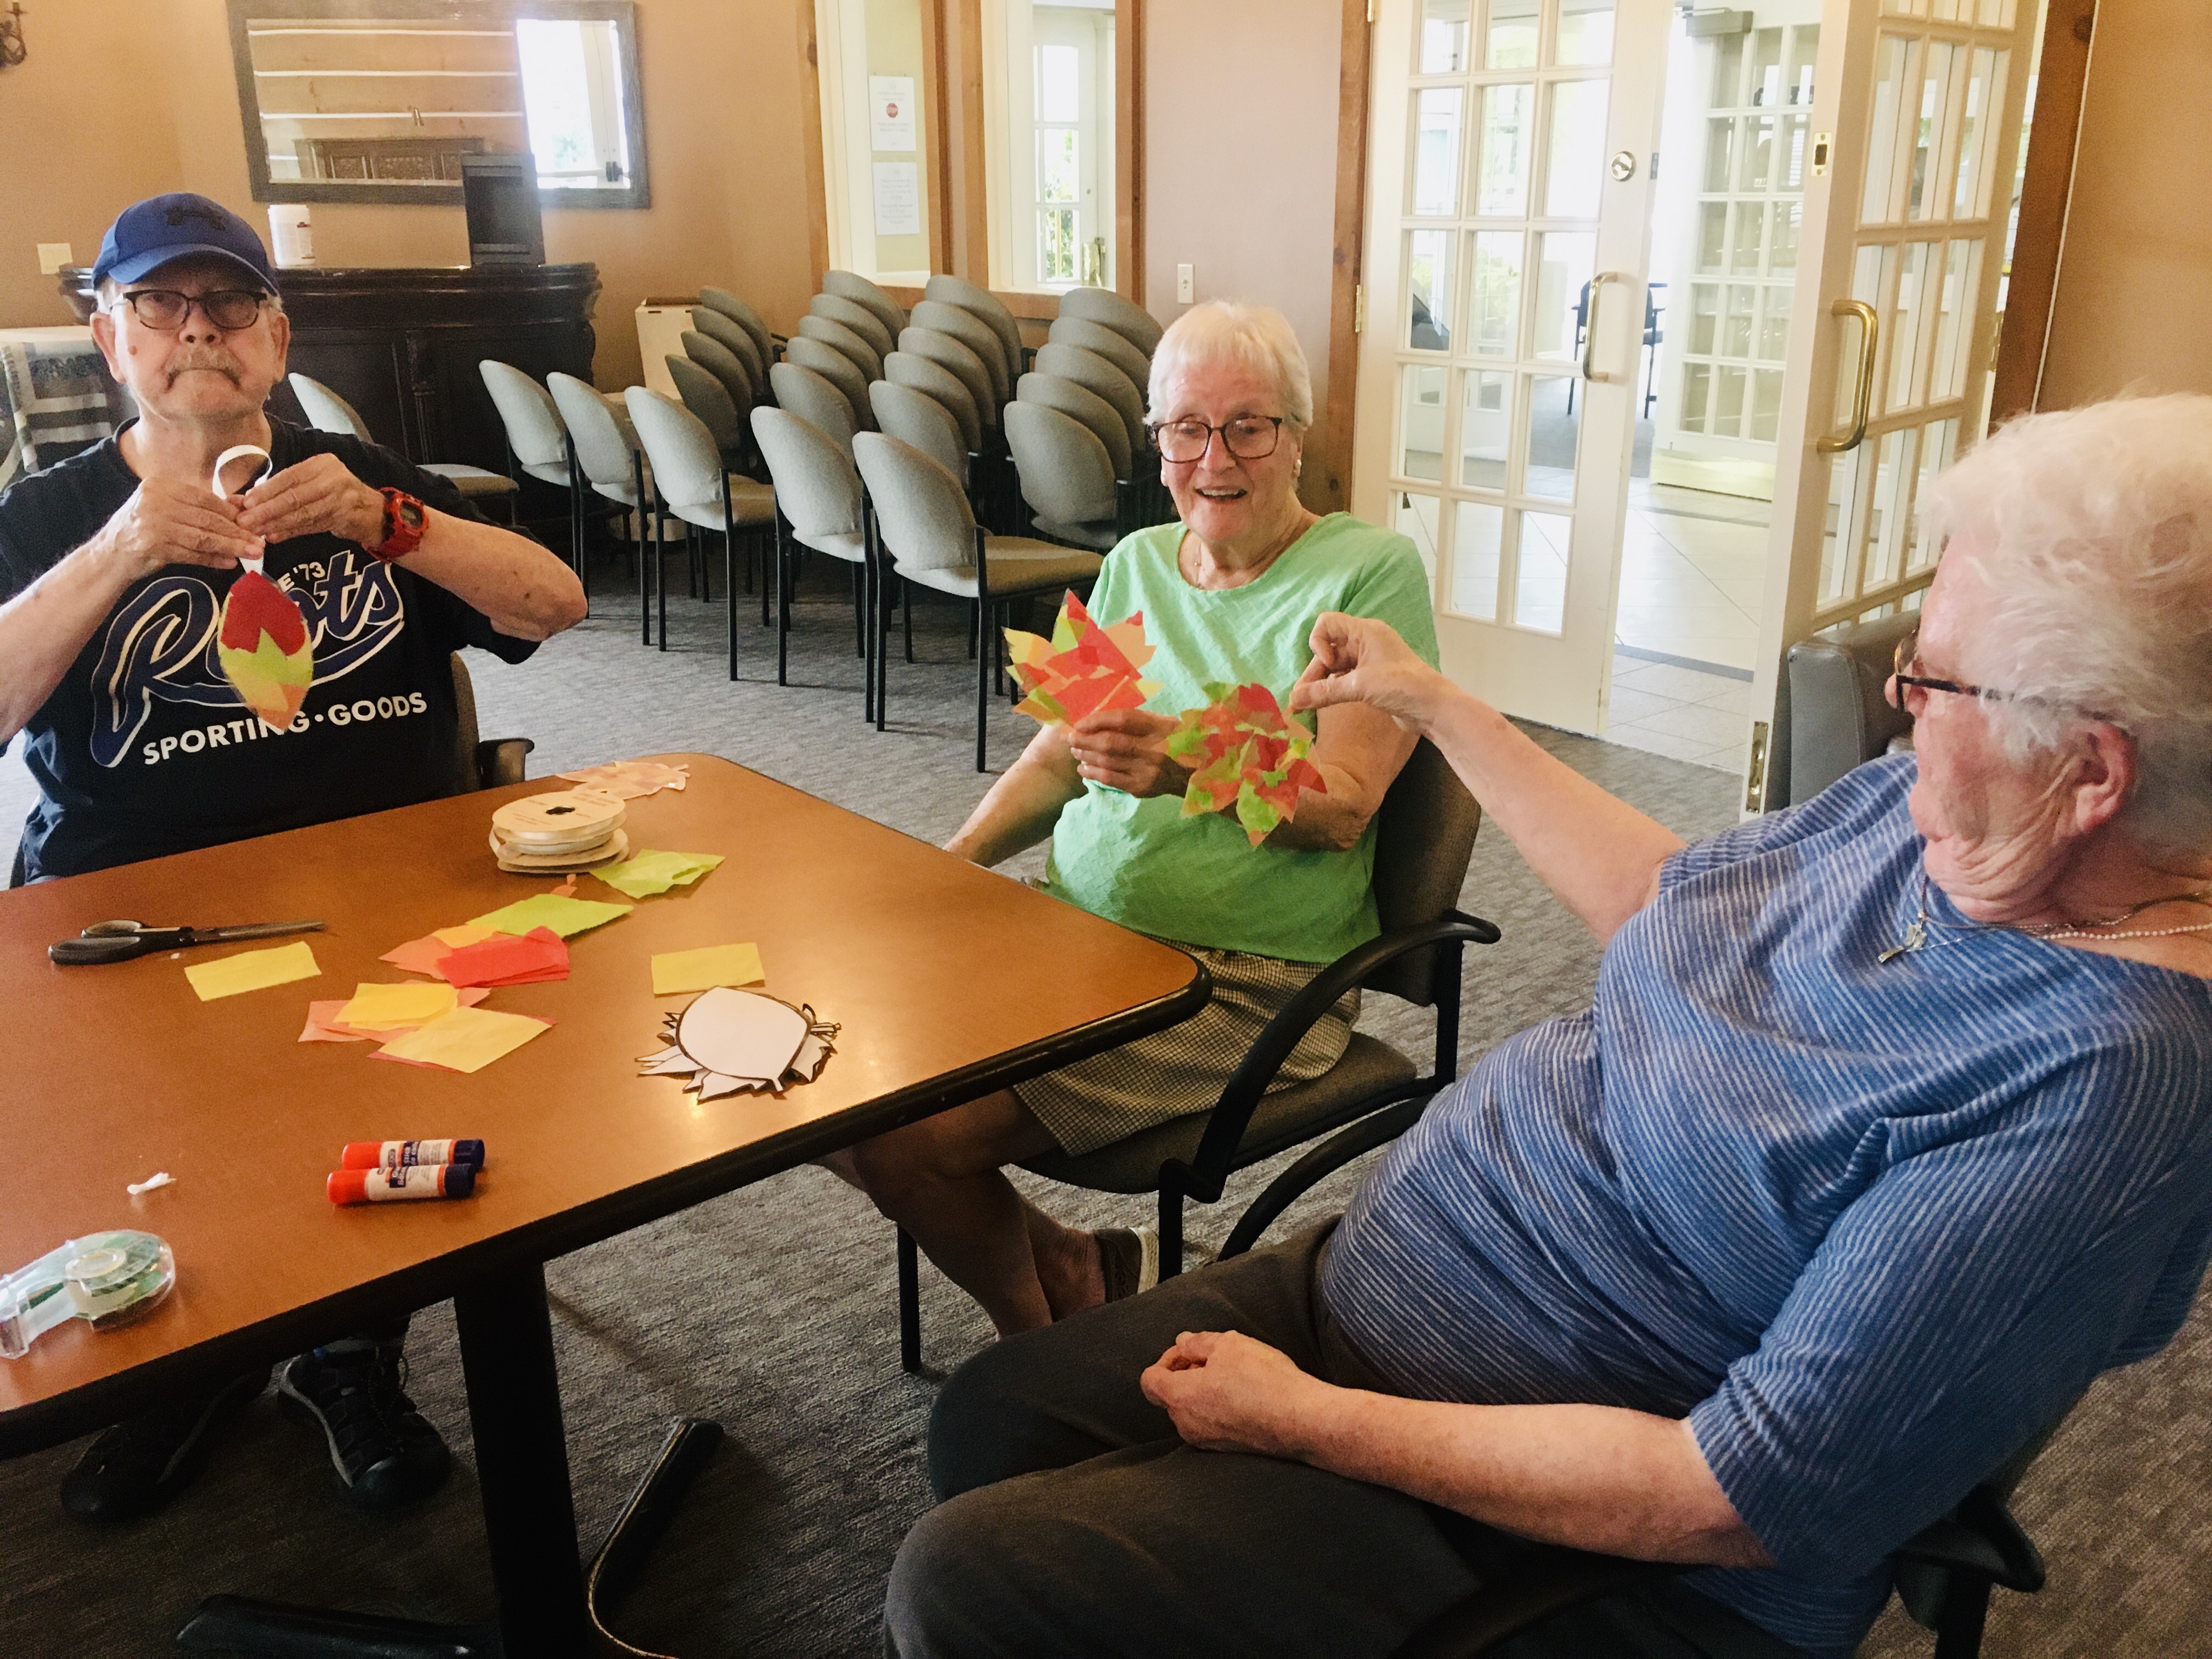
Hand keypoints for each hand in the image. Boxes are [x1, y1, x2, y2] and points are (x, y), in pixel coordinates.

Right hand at [88, 479, 265, 580]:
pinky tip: (229, 562)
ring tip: (251, 553)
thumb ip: (198, 507)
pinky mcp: (153, 546)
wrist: (110, 554)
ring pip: (202, 537)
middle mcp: (156, 501)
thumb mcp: (167, 509)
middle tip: (259, 542)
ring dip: (230, 546)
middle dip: (236, 532)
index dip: (232, 512)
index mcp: (161, 486)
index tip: (252, 522)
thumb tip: (240, 506)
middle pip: (207, 518)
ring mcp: (153, 523)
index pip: (205, 498)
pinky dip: (212, 559)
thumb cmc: (144, 529)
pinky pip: (191, 554)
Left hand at [235, 455, 387, 546]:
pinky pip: (311, 526)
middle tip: (246, 521)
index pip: (290, 477)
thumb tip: (248, 500)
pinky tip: (275, 537)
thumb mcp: (314, 480)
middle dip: (267, 510)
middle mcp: (334, 478)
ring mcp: (342, 499)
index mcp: (323, 463)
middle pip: (295, 496)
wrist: (371, 510)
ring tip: (256, 531)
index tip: (247, 502)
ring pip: (302, 513)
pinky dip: (291, 532)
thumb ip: (287, 487)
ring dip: (276, 524)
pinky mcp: (344, 518)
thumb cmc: (334, 493)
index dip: (267, 491)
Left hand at [1068, 707, 1192, 797]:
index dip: (1098, 721)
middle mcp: (1153, 748)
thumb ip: (1136, 721)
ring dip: (1086, 756)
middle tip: (1071, 738)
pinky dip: (1093, 773)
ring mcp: (1147, 770)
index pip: (1123, 720)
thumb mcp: (1162, 724)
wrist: (1194, 775)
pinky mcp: (1142, 786)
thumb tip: (1098, 719)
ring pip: (1107, 761)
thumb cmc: (1174, 743)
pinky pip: (1111, 779)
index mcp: (1159, 727)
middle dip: (1085, 740)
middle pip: (1110, 742)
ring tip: (1075, 751)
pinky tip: (1084, 769)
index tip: (1080, 723)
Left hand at [1139, 1330, 1332, 1457]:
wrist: (1300, 1420)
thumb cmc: (1263, 1380)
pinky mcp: (1226, 1449)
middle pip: (1171, 1395)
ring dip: (1204, 1391)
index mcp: (1179, 1398)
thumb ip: (1197, 1343)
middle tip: (1215, 1359)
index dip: (1167, 1359)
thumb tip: (1183, 1343)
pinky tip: (1245, 1394)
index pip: (1150, 1380)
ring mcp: (1206, 1441)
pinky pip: (1211, 1423)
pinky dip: (1219, 1407)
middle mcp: (1186, 1424)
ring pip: (1192, 1410)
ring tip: (1234, 1375)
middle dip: (1186, 1373)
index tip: (1190, 1351)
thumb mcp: (1228, 1344)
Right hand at [1290, 613, 1453, 733]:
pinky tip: (1321, 704)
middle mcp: (1366, 642)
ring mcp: (1369, 661)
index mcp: (1365, 632)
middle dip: (1313, 672)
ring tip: (1303, 705)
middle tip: (1299, 698)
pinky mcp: (1372, 680)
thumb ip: (1324, 691)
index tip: (1328, 664)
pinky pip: (1343, 679)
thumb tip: (1292, 700)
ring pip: (1334, 667)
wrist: (1434, 709)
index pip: (1327, 623)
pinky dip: (1331, 689)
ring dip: (1320, 683)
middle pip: (1328, 649)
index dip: (1319, 642)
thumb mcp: (1360, 686)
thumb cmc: (1403, 686)